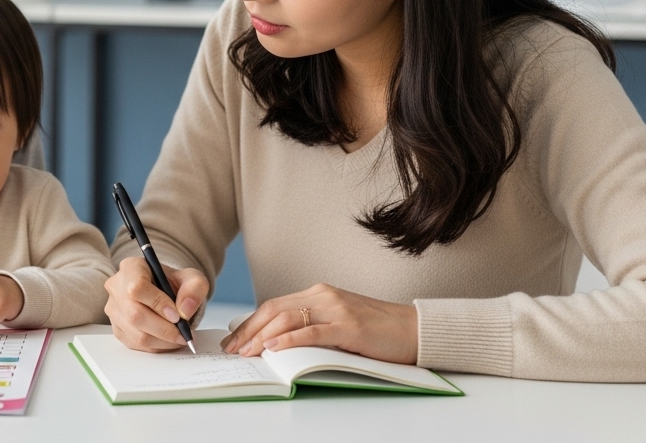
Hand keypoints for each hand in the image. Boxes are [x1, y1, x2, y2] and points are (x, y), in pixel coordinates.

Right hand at [103, 256, 208, 351]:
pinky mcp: (117, 328)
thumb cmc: (175, 284)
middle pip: (135, 315)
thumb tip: (185, 311)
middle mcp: (116, 287)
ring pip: (136, 334)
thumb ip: (194, 289)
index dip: (157, 304)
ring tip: (180, 338)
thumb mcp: (192, 279)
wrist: (166, 294)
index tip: (177, 315)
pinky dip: (156, 347)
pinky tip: (168, 341)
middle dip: (164, 329)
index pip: (137, 288)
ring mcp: (113, 309)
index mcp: (131, 268)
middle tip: (184, 334)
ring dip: (163, 341)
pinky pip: (135, 344)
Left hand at [219, 283, 417, 364]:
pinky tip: (274, 347)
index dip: (250, 322)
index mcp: (318, 294)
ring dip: (262, 336)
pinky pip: (312, 331)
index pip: (275, 305)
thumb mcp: (338, 323)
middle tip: (232, 349)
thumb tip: (278, 342)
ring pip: (288, 318)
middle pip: (274, 309)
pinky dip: (289, 339)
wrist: (414, 329)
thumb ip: (312, 325)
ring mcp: (336, 309)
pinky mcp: (349, 326)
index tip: (234, 339)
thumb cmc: (377, 330)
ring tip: (247, 351)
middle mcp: (323, 296)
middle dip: (248, 330)